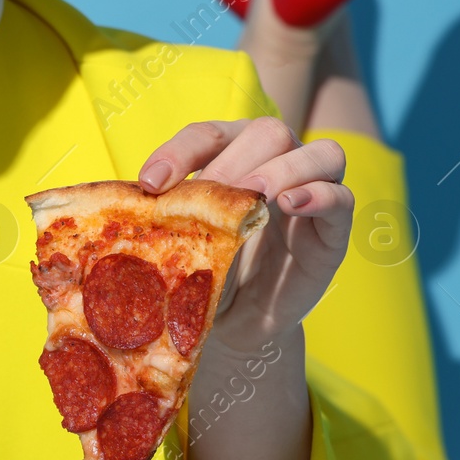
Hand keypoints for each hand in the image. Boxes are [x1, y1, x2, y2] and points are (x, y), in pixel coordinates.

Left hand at [136, 117, 352, 354]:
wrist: (230, 326)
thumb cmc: (200, 276)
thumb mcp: (177, 246)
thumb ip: (161, 220)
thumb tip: (117, 206)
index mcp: (230, 159)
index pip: (209, 135)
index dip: (181, 151)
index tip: (150, 183)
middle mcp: (274, 166)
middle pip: (267, 133)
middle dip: (234, 160)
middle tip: (210, 194)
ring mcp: (310, 194)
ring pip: (318, 152)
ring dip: (284, 168)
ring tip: (255, 193)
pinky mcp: (333, 230)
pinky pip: (342, 197)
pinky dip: (320, 194)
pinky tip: (292, 204)